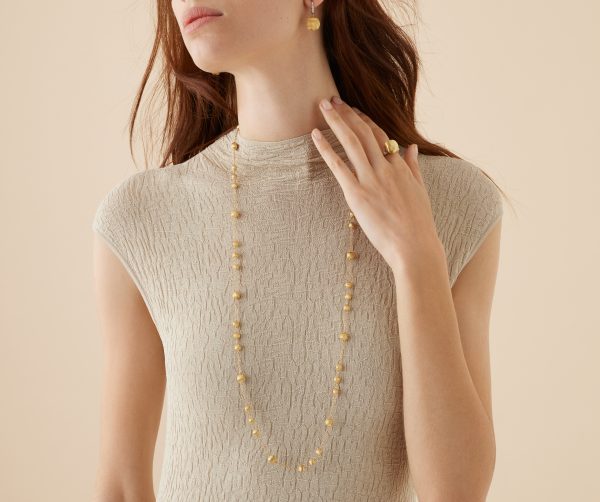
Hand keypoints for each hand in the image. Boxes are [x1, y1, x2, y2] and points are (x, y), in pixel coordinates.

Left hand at [311, 96, 445, 272]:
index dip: (364, 119)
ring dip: (336, 121)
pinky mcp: (357, 194)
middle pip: (363, 132)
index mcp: (400, 166)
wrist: (415, 247)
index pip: (380, 134)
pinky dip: (326, 148)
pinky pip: (339, 166)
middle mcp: (385, 168)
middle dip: (346, 113)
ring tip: (323, 106)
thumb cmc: (419, 224)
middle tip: (331, 99)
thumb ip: (413, 167)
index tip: (353, 109)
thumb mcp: (420, 190)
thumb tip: (409, 147)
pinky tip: (315, 135)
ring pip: (352, 142)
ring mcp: (371, 179)